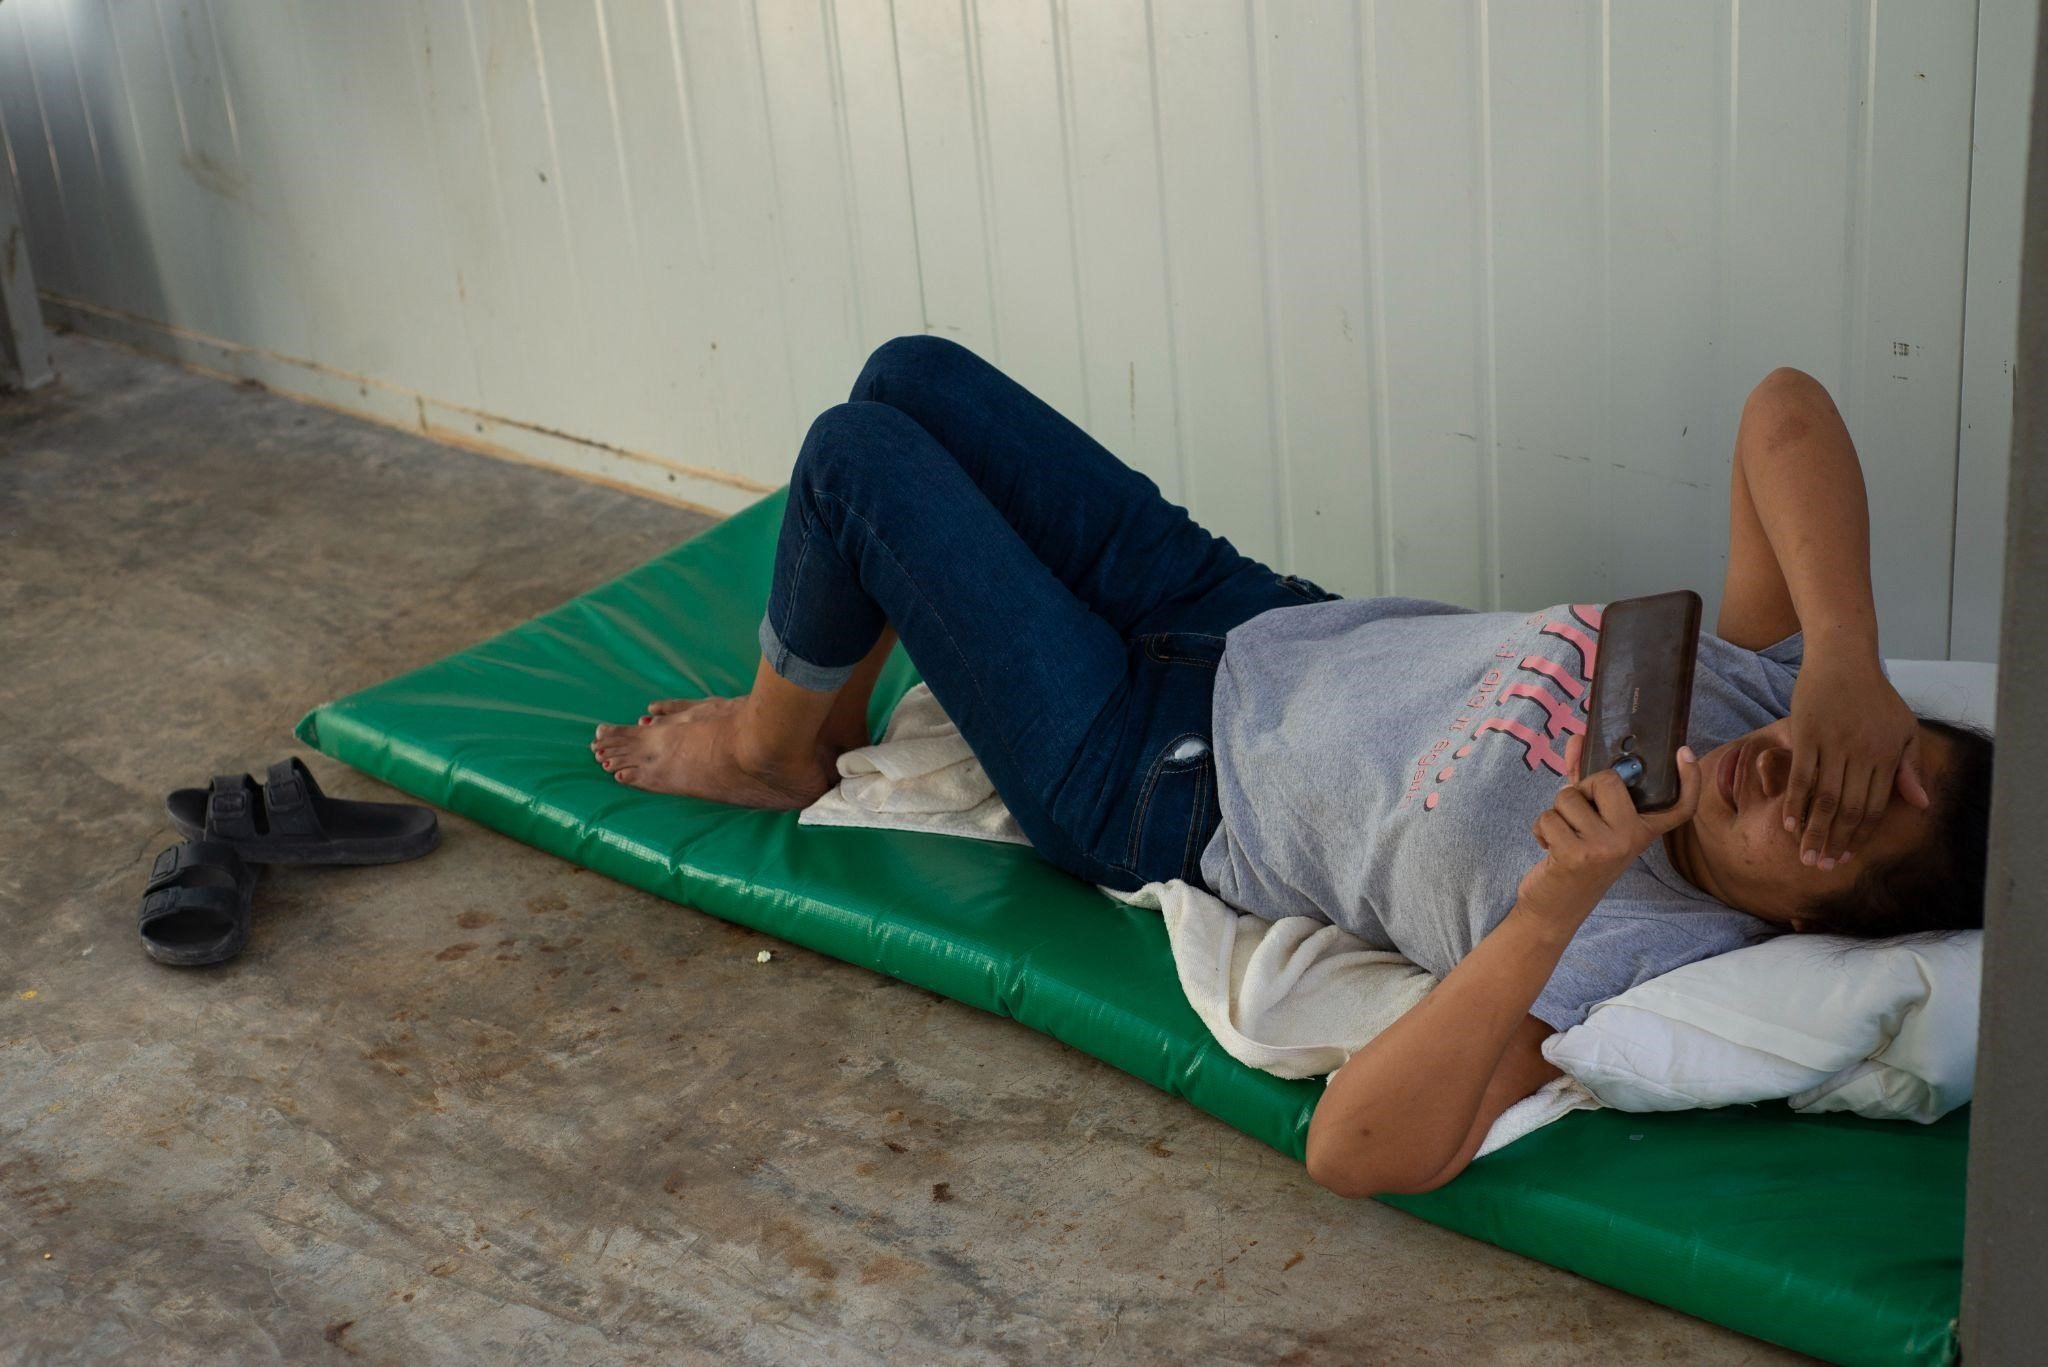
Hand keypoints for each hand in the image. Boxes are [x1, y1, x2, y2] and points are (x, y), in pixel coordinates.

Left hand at [1516, 733, 1703, 927]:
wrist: (1554, 909)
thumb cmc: (1573, 858)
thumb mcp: (1587, 821)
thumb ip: (1584, 780)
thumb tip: (1576, 738)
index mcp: (1643, 831)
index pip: (1678, 806)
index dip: (1688, 780)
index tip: (1685, 753)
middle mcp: (1632, 839)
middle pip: (1607, 779)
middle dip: (1581, 789)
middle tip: (1578, 816)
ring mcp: (1607, 847)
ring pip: (1569, 796)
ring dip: (1555, 812)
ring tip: (1562, 836)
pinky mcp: (1577, 854)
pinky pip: (1549, 816)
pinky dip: (1541, 828)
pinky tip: (1549, 846)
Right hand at [1777, 653, 1930, 868]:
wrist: (1843, 659)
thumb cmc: (1875, 695)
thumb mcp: (1903, 728)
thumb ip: (1909, 768)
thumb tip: (1920, 806)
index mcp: (1888, 755)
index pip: (1874, 807)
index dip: (1860, 836)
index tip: (1846, 857)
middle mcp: (1863, 753)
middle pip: (1847, 808)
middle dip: (1835, 842)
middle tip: (1822, 866)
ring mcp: (1833, 744)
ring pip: (1824, 798)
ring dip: (1814, 831)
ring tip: (1805, 855)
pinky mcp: (1808, 735)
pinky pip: (1801, 776)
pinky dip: (1795, 802)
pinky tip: (1790, 823)